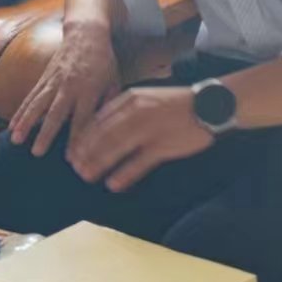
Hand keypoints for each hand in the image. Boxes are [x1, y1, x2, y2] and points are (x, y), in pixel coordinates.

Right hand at [7, 23, 120, 155]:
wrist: (86, 32)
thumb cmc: (104, 60)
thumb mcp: (113, 81)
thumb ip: (108, 105)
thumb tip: (104, 130)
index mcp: (90, 89)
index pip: (82, 118)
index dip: (76, 138)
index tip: (70, 158)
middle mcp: (69, 86)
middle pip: (56, 113)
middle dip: (45, 133)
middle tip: (36, 153)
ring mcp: (54, 81)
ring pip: (37, 104)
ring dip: (25, 122)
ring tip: (14, 139)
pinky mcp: (44, 77)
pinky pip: (30, 96)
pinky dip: (20, 111)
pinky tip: (12, 125)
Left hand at [67, 87, 212, 192]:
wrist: (209, 105)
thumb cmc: (176, 103)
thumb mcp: (146, 97)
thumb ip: (125, 108)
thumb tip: (103, 126)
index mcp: (129, 99)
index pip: (98, 120)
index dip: (83, 138)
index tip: (73, 152)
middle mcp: (136, 112)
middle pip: (103, 135)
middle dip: (86, 153)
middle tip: (75, 167)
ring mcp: (149, 129)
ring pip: (116, 148)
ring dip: (99, 163)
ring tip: (87, 176)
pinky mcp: (163, 146)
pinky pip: (139, 162)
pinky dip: (124, 174)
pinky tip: (113, 184)